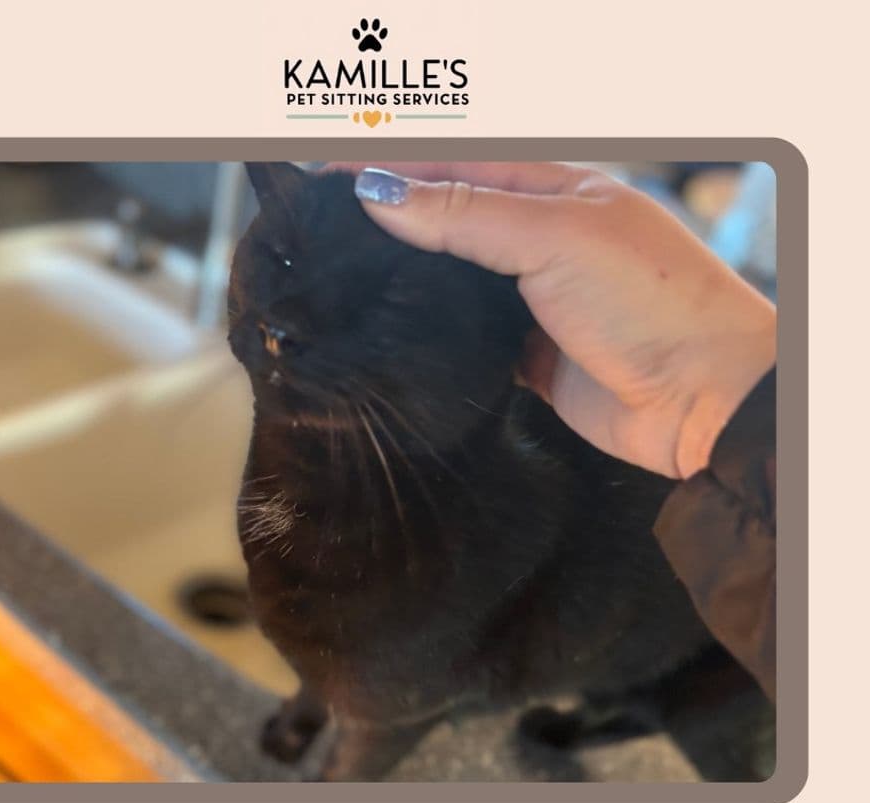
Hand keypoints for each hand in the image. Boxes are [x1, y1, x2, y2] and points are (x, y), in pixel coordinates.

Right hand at [334, 162, 775, 478]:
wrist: (706, 398)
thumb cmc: (653, 302)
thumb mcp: (554, 238)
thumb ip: (466, 216)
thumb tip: (382, 194)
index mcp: (556, 191)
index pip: (459, 168)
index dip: (397, 169)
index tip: (334, 179)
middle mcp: (543, 240)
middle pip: (452, 221)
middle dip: (393, 222)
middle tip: (330, 233)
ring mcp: (536, 298)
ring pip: (455, 281)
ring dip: (409, 279)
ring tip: (348, 281)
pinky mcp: (530, 353)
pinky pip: (467, 335)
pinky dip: (434, 332)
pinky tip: (398, 332)